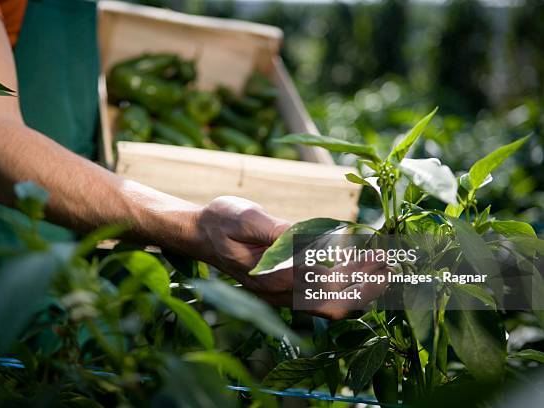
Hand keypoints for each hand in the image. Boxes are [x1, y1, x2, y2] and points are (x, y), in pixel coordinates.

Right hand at [192, 196, 386, 319]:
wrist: (200, 235)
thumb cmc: (221, 222)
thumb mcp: (244, 217)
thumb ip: (275, 231)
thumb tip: (307, 238)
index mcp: (270, 275)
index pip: (322, 280)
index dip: (352, 268)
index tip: (375, 249)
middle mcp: (278, 293)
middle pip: (332, 304)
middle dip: (365, 287)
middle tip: (390, 262)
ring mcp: (280, 296)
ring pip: (329, 307)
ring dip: (359, 290)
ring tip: (383, 266)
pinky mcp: (283, 292)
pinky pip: (320, 301)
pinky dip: (345, 290)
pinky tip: (358, 270)